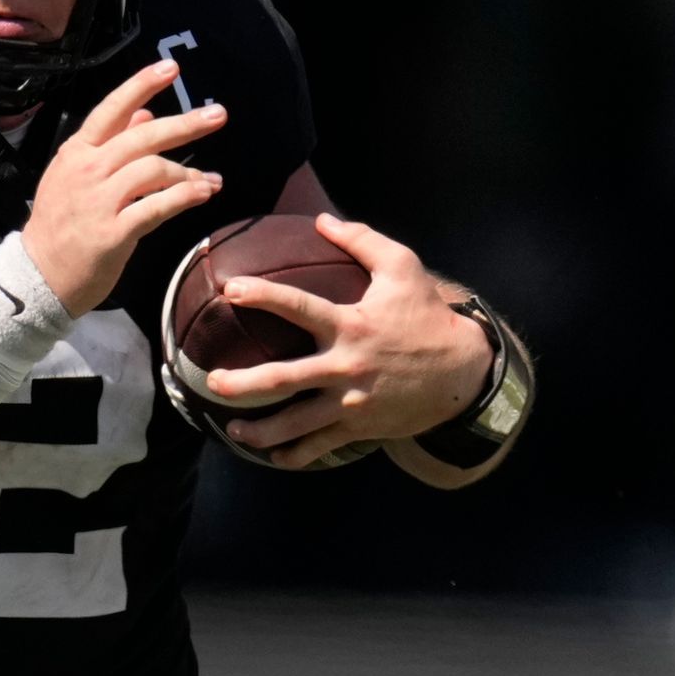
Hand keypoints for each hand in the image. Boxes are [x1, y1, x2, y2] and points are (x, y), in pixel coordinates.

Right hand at [20, 61, 226, 313]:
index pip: (111, 109)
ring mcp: (98, 201)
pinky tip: (203, 195)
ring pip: (153, 170)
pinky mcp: (113, 233)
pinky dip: (184, 198)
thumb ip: (110, 144)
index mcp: (76, 152)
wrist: (36, 276)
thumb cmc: (60, 225)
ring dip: (188, 173)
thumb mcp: (74, 176)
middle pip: (142, 137)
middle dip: (185, 124)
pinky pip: (156, 208)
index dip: (141, 84)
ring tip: (211, 182)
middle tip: (219, 115)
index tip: (170, 68)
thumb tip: (145, 114)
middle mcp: (87, 170)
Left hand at [195, 213, 490, 469]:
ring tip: (232, 430)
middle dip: (242, 385)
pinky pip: (318, 448)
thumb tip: (321, 219)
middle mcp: (344, 367)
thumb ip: (362, 241)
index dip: (262, 296)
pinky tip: (272, 455)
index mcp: (351, 325)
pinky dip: (293, 456)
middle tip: (212, 382)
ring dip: (259, 433)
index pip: (298, 307)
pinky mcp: (358, 427)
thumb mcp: (403, 268)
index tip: (229, 289)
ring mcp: (349, 402)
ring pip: (295, 425)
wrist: (463, 372)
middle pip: (283, 380)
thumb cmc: (427, 316)